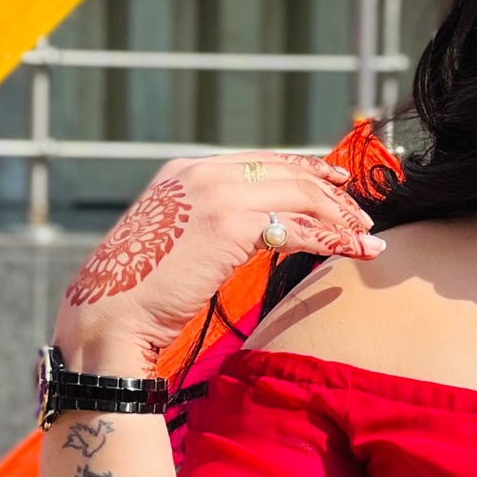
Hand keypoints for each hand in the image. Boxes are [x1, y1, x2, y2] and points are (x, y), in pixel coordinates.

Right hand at [52, 152, 381, 369]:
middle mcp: (201, 172)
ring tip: (366, 238)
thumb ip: (208, 226)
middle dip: (332, 195)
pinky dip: (333, 238)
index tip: (337, 186)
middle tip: (362, 217)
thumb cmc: (138, 293)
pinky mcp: (230, 224)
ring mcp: (215, 194)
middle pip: (287, 172)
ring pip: (299, 195)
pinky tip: (354, 251)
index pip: (260, 161)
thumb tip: (247, 235)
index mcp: (184, 171)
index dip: (305, 171)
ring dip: (339, 217)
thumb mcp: (173, 241)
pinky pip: (297, 227)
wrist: (109, 314)